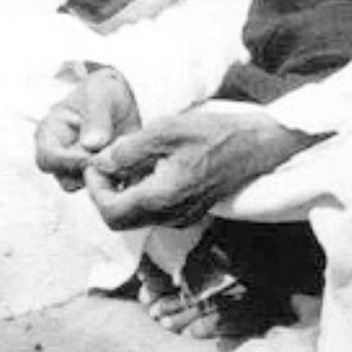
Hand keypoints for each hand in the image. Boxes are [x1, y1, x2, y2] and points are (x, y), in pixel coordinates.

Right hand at [35, 67, 139, 190]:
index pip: (48, 158)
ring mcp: (81, 169)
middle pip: (66, 179)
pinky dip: (123, 180)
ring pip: (89, 187)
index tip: (93, 155)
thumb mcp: (99, 94)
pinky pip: (111, 188)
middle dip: (91, 170)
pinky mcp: (103, 176)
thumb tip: (91, 144)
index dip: (69, 161)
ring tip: (126, 155)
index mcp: (50, 135)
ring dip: (108, 176)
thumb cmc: (103, 91)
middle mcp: (62, 157)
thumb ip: (95, 116)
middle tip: (114, 155)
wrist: (122, 99)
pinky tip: (135, 165)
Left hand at [84, 103, 314, 229]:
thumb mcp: (165, 130)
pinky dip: (141, 194)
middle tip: (104, 165)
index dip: (94, 188)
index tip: (95, 163)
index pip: (110, 211)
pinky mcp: (190, 212)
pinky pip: (154, 212)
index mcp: (163, 197)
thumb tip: (100, 162)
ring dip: (122, 194)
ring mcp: (182, 217)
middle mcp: (171, 216)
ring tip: (124, 162)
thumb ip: (128, 149)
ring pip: (136, 217)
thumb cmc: (215, 133)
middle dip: (104, 193)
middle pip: (120, 220)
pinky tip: (147, 168)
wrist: (256, 144)